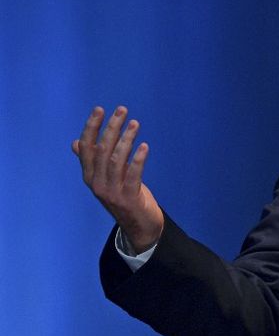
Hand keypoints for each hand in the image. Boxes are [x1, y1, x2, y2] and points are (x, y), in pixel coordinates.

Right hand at [72, 106, 163, 252]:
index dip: (92, 127)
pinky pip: (133, 176)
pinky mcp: (128, 199)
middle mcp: (97, 183)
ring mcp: (111, 192)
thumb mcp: (107, 177)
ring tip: (135, 124)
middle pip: (102, 150)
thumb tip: (77, 143)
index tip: (100, 109)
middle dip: (111, 128)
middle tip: (122, 110)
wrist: (139, 226)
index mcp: (90, 175)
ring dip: (126, 140)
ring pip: (116, 161)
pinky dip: (138, 160)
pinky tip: (144, 147)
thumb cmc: (125, 196)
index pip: (87, 147)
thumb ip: (93, 161)